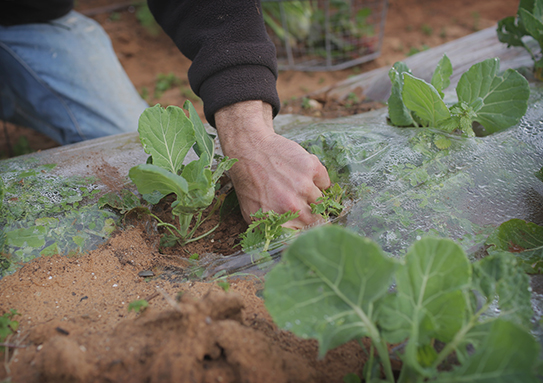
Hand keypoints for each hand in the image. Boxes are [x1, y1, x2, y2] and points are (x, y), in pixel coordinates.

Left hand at [215, 101, 329, 228]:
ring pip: (322, 201)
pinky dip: (318, 180)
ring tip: (297, 188)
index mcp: (278, 222)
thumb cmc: (250, 184)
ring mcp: (303, 186)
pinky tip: (302, 175)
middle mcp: (292, 206)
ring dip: (313, 197)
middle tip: (304, 207)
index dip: (307, 233)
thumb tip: (289, 246)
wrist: (249, 150)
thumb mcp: (253, 215)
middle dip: (313, 217)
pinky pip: (325, 183)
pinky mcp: (311, 167)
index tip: (306, 229)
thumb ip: (272, 232)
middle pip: (318, 221)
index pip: (304, 238)